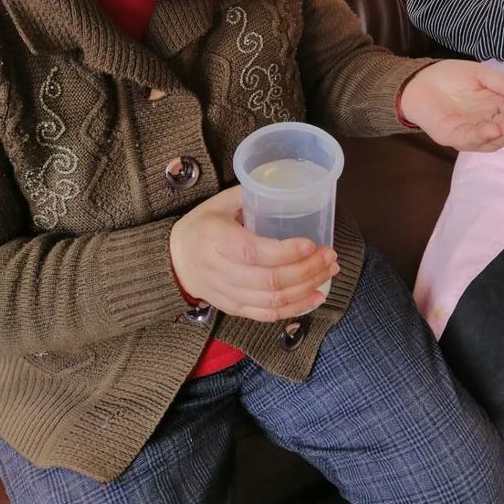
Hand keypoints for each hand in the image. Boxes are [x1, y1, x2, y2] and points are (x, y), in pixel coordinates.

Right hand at [169, 186, 339, 321]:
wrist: (174, 259)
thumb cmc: (202, 225)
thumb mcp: (219, 202)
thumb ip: (250, 195)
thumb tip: (288, 188)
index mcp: (215, 239)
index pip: (253, 251)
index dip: (285, 252)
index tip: (311, 243)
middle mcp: (220, 270)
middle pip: (269, 280)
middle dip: (306, 270)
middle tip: (329, 256)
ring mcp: (227, 294)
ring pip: (272, 301)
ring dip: (306, 288)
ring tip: (329, 272)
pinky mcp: (234, 308)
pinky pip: (267, 315)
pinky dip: (296, 308)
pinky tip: (316, 296)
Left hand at [399, 60, 503, 151]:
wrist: (419, 80)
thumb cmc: (450, 76)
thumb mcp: (481, 74)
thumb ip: (503, 83)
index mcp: (496, 105)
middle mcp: (488, 121)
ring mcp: (473, 131)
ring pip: (494, 139)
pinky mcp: (456, 137)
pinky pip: (472, 140)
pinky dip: (482, 136)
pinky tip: (491, 129)